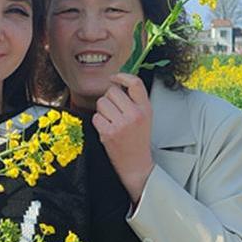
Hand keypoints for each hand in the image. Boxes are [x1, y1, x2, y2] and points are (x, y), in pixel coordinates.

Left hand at [92, 74, 154, 204]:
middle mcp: (135, 114)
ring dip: (103, 110)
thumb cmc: (138, 140)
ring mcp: (121, 124)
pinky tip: (107, 129)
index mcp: (145, 108)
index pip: (135, 83)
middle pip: (112, 91)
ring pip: (102, 103)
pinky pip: (96, 116)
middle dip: (109, 99)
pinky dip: (98, 122)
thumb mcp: (144, 117)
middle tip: (114, 111)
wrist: (136, 164)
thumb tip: (117, 82)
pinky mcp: (108, 133)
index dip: (122, 76)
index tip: (114, 78)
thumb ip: (134, 100)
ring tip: (111, 121)